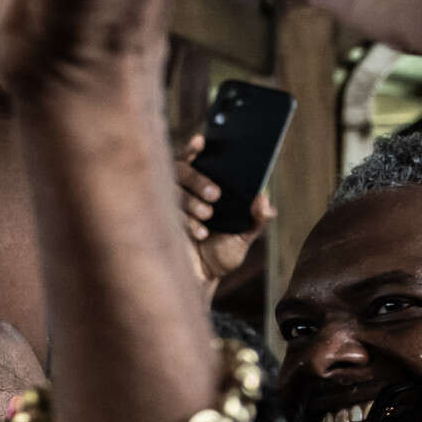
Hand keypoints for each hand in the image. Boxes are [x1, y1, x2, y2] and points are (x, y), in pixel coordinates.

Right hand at [176, 152, 275, 286]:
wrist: (200, 281)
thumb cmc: (221, 255)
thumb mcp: (244, 237)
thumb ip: (257, 219)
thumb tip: (265, 200)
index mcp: (203, 188)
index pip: (195, 160)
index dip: (194, 148)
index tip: (201, 140)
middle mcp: (182, 193)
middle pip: (180, 169)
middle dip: (197, 179)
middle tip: (215, 195)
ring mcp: (166, 207)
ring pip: (172, 190)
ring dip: (191, 201)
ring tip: (208, 217)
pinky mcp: (156, 223)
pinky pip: (164, 211)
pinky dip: (184, 221)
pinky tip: (199, 233)